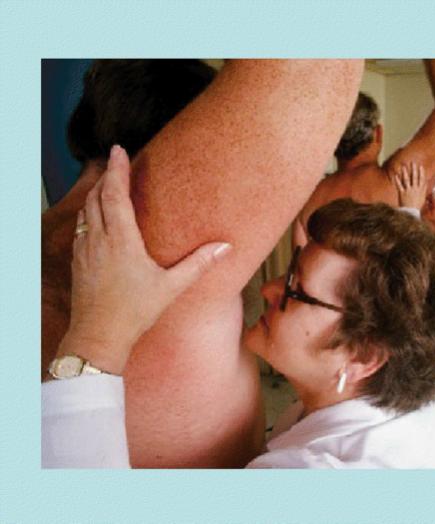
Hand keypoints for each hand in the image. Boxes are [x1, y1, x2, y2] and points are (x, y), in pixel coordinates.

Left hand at [58, 145, 231, 374]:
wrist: (98, 337)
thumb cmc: (134, 312)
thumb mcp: (171, 287)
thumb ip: (198, 264)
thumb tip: (225, 247)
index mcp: (120, 240)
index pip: (114, 194)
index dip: (116, 169)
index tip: (118, 150)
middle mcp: (98, 240)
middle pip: (96, 196)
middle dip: (106, 176)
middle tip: (116, 162)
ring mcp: (83, 250)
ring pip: (85, 211)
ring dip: (95, 194)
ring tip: (107, 185)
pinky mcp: (77, 262)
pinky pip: (80, 228)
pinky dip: (88, 214)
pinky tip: (96, 219)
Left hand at [392, 162, 426, 208]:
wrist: (411, 213)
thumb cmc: (417, 206)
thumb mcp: (422, 197)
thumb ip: (423, 189)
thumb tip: (425, 182)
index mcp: (420, 190)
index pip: (421, 179)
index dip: (421, 172)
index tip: (420, 166)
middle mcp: (415, 189)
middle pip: (414, 177)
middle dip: (414, 169)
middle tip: (413, 162)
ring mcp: (408, 191)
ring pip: (407, 180)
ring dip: (405, 172)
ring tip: (404, 166)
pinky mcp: (402, 194)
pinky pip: (399, 186)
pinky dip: (397, 180)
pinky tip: (396, 175)